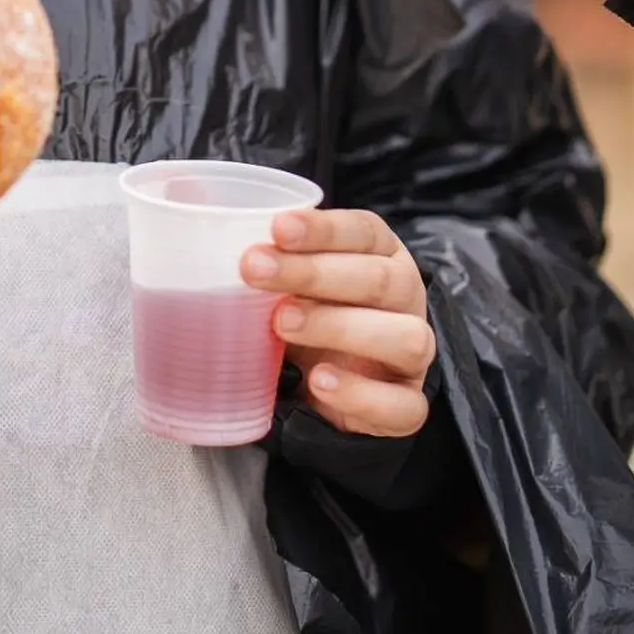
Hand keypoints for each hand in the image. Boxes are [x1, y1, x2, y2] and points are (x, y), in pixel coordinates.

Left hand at [241, 208, 433, 437]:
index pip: (365, 231)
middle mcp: (406, 299)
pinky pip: (402, 405)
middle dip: (314, 272)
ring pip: (404, 337)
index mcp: (382, 255)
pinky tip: (318, 380)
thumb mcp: (293, 283)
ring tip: (282, 324)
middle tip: (255, 270)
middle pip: (380, 279)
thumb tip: (220, 236)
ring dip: (340, 327)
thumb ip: (271, 262)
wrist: (340, 386)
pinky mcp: (408, 404)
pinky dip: (359, 394)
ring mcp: (413, 354)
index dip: (324, 229)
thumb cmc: (312, 315)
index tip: (277, 228)